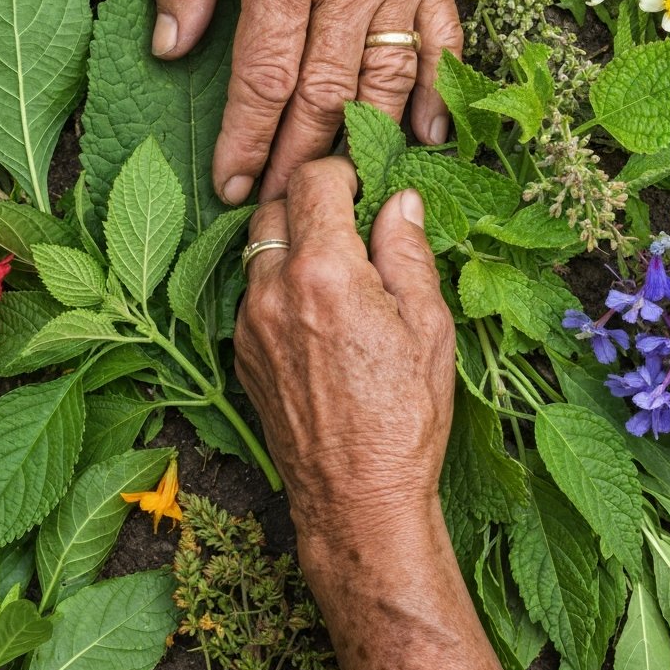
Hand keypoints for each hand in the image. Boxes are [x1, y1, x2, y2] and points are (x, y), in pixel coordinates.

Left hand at [151, 0, 473, 204]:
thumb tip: (173, 49)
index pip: (263, 75)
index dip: (246, 139)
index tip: (232, 185)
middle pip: (324, 94)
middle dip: (297, 158)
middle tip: (278, 205)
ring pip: (383, 82)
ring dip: (359, 142)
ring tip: (336, 187)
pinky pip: (443, 43)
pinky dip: (437, 94)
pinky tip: (425, 138)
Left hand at [233, 156, 454, 540]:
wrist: (355, 497)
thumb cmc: (404, 415)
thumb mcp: (428, 326)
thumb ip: (407, 252)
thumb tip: (400, 202)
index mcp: (325, 271)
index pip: (314, 181)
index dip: (342, 172)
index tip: (363, 185)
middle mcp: (274, 289)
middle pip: (274, 207)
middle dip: (308, 201)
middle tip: (347, 222)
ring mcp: (249, 323)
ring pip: (256, 251)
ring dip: (289, 242)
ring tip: (333, 269)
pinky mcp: (241, 353)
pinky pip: (252, 294)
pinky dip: (277, 284)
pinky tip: (313, 311)